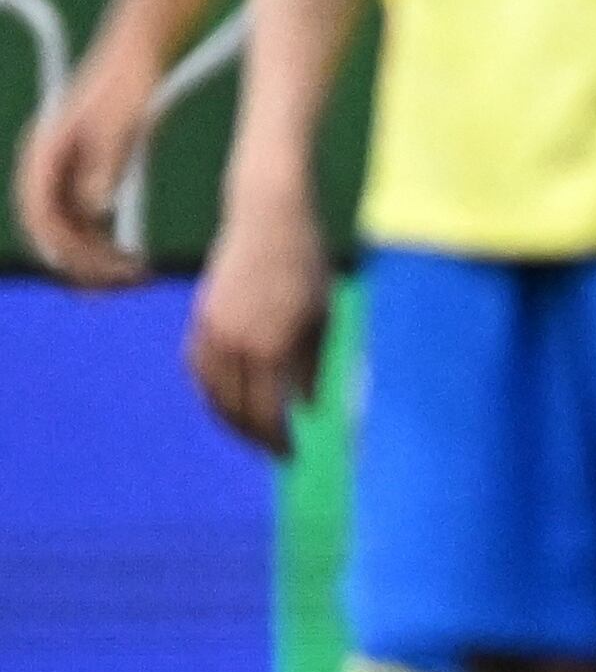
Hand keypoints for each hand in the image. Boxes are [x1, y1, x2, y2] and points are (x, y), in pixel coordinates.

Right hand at [11, 43, 158, 282]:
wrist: (136, 56)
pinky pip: (85, 223)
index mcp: (41, 156)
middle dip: (85, 264)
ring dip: (97, 259)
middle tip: (127, 284)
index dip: (67, 251)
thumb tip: (95, 210)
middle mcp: (43, 170)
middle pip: (53, 232)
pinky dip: (105, 244)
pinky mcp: (82, 178)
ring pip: (70, 233)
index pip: (41, 217)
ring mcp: (61, 175)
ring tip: (138, 277)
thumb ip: (103, 165)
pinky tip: (134, 259)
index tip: (100, 275)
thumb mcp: (117, 124)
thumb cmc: (126, 85)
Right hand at [185, 175, 329, 454]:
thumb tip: (309, 407)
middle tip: (273, 452)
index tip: (291, 455)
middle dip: (254, 435)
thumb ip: (312, 365)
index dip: (277, 438)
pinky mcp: (200, 316)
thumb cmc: (307, 263)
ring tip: (250, 433)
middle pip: (235, 408)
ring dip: (229, 418)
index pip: (268, 410)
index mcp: (271, 346)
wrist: (268, 216)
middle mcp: (236, 343)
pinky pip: (197, 366)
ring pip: (211, 391)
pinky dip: (209, 389)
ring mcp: (212, 329)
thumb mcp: (322, 316)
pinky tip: (224, 400)